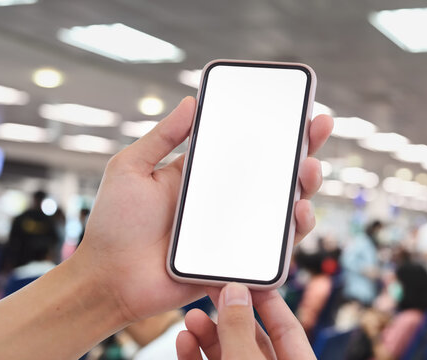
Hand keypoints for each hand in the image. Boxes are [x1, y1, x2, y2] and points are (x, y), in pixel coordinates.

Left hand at [75, 97, 332, 321]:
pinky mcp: (239, 262)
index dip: (278, 130)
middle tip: (317, 129)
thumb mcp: (131, 169)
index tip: (301, 110)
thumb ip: (162, 137)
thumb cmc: (114, 225)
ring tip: (309, 172)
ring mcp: (236, 232)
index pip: (250, 149)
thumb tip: (191, 101)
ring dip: (306, 188)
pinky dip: (294, 232)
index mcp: (207, 176)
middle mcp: (228, 202)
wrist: (108, 279)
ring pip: (285, 210)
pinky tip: (299, 213)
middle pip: (277, 176)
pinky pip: (275, 249)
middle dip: (305, 151)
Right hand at [176, 283, 315, 359]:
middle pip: (253, 338)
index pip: (287, 328)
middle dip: (230, 314)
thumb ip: (240, 330)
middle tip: (213, 290)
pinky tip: (185, 339)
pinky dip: (195, 354)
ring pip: (228, 352)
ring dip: (208, 334)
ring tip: (192, 316)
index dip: (268, 301)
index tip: (247, 280)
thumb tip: (235, 293)